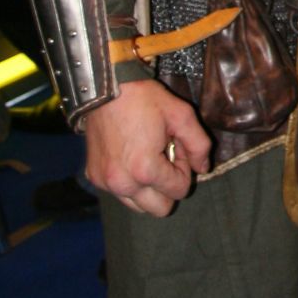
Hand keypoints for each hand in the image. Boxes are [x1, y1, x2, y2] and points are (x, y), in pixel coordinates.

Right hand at [84, 79, 210, 217]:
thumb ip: (199, 145)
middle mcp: (123, 183)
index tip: (175, 147)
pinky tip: (131, 156)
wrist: (106, 88)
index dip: (184, 169)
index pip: (179, 190)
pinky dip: (130, 182)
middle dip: (168, 185)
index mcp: (145, 170)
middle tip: (164, 157)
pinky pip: (120, 194)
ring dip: (149, 188)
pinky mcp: (94, 177)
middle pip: (160, 209)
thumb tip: (203, 169)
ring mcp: (106, 183)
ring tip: (147, 158)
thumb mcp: (181, 115)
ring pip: (139, 206)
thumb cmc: (144, 99)